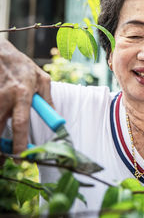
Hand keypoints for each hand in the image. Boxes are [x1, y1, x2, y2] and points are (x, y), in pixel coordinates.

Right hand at [0, 38, 51, 153]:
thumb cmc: (22, 66)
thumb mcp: (41, 78)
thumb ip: (47, 99)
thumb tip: (56, 119)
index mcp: (23, 94)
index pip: (21, 123)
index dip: (19, 142)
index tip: (21, 157)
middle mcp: (4, 98)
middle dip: (0, 148)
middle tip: (4, 160)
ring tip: (2, 152)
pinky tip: (0, 129)